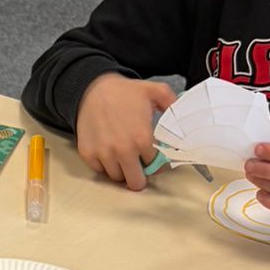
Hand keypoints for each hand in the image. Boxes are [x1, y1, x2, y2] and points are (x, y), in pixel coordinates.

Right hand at [75, 74, 176, 190]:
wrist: (93, 88)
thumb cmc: (124, 92)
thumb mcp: (155, 91)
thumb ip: (173, 105)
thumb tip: (183, 121)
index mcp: (142, 138)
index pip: (155, 167)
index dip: (156, 164)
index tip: (153, 159)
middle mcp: (122, 150)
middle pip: (135, 182)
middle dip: (140, 176)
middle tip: (139, 165)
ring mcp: (103, 153)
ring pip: (116, 178)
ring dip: (121, 170)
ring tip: (123, 156)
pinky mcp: (87, 153)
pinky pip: (99, 170)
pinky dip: (104, 165)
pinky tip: (108, 151)